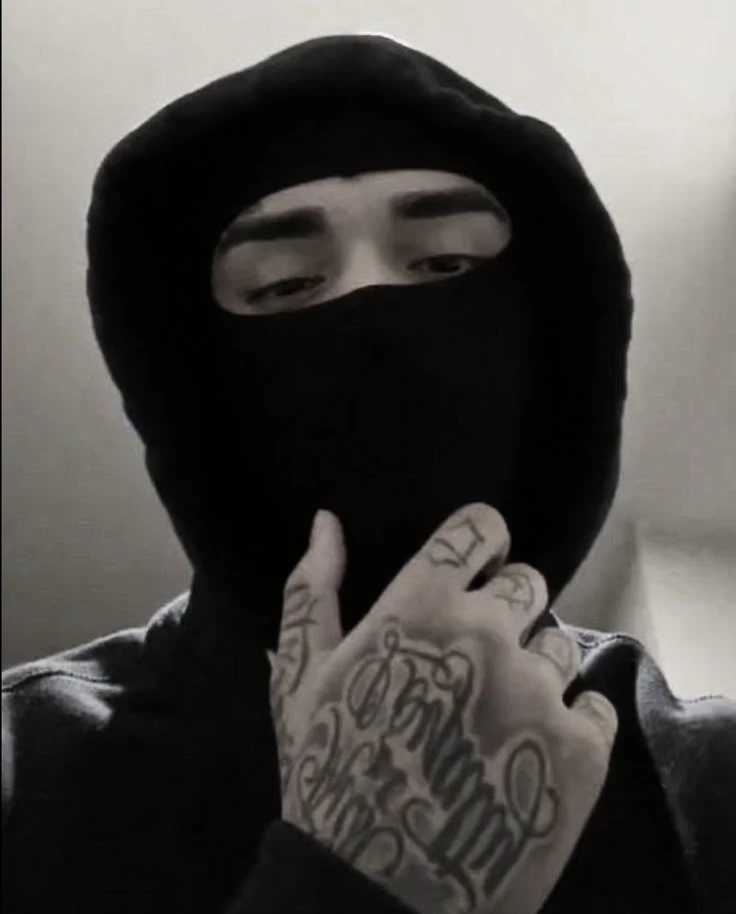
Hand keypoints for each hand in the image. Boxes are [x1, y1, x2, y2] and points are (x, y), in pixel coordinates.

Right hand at [268, 504, 616, 913]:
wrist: (374, 887)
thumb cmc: (330, 770)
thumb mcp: (300, 675)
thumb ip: (313, 587)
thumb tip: (326, 520)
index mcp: (422, 606)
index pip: (481, 526)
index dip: (483, 538)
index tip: (477, 563)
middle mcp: (489, 633)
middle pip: (528, 583)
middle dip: (503, 608)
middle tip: (472, 661)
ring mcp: (539, 690)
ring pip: (560, 645)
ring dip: (533, 668)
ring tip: (494, 718)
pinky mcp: (580, 748)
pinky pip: (593, 705)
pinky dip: (568, 722)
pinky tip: (526, 753)